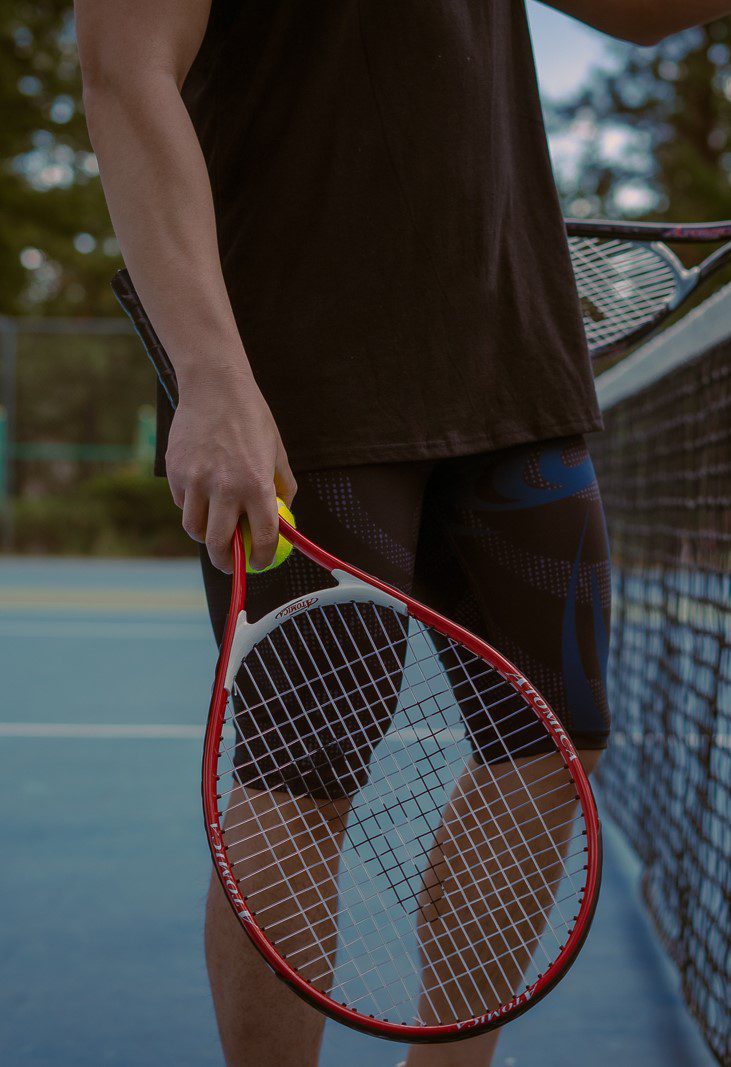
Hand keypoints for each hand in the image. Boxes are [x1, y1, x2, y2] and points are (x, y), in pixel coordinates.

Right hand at [166, 371, 296, 572]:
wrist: (215, 386)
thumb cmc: (251, 417)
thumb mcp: (277, 451)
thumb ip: (282, 486)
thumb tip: (284, 514)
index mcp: (256, 484)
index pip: (260, 537)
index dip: (260, 558)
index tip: (258, 564)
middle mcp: (225, 487)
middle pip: (219, 544)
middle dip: (225, 563)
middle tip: (229, 564)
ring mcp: (195, 480)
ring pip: (194, 528)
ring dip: (204, 536)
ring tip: (212, 531)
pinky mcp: (175, 472)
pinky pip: (182, 503)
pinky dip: (191, 507)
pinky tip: (200, 494)